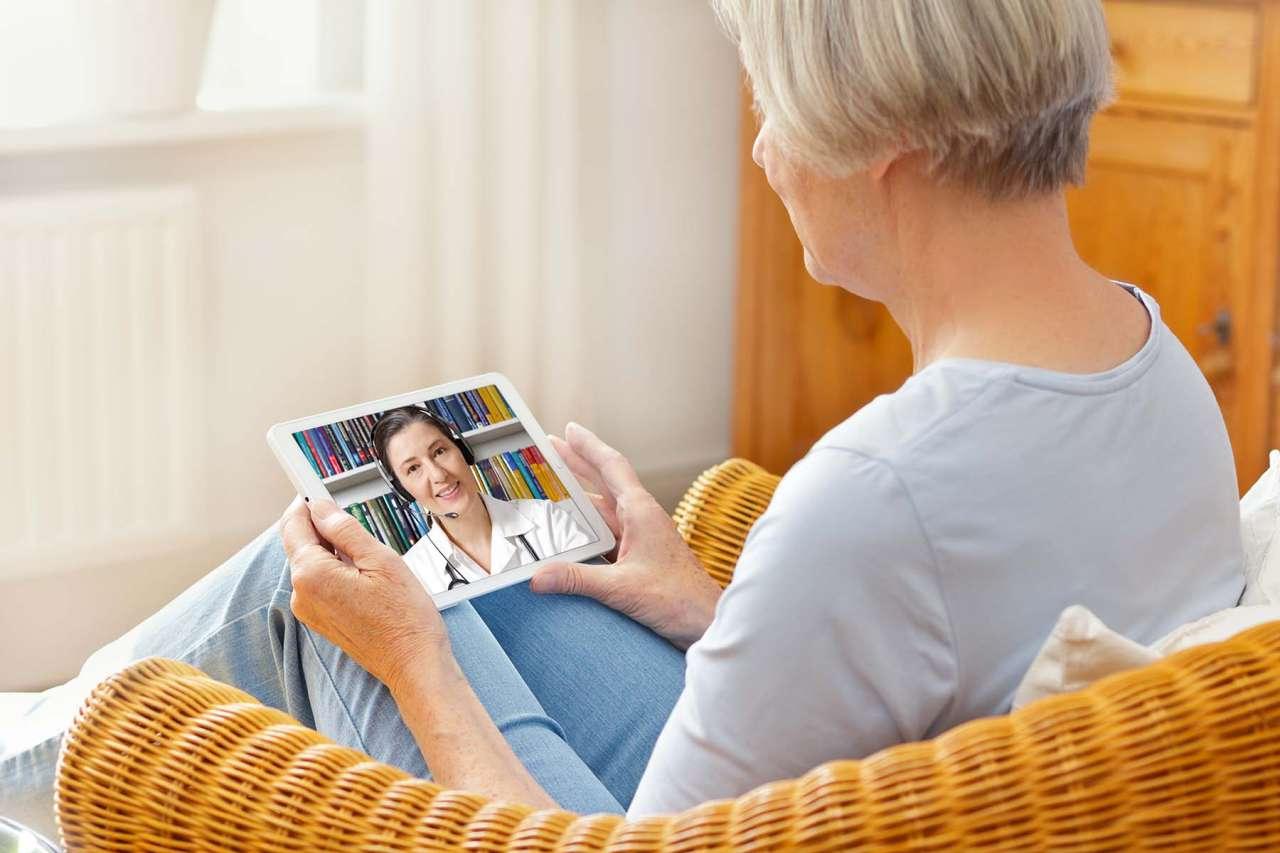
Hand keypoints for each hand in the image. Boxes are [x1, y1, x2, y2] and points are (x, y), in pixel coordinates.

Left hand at [279, 497, 450, 694]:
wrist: (413, 663)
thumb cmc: (404, 618)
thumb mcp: (380, 560)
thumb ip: (346, 530)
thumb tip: (323, 508)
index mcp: (311, 574)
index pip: (294, 524)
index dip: (306, 502)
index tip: (315, 486)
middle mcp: (301, 594)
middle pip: (301, 543)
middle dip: (322, 527)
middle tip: (354, 520)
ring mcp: (309, 610)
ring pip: (312, 563)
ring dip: (333, 550)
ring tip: (369, 557)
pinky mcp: (320, 620)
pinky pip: (320, 583)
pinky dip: (336, 570)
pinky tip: (365, 576)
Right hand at [530, 422, 720, 649]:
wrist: (707, 621)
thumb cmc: (679, 599)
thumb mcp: (622, 588)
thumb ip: (578, 580)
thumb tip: (538, 576)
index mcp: (641, 512)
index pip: (611, 466)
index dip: (588, 445)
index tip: (568, 429)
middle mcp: (642, 518)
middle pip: (604, 482)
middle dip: (576, 463)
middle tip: (550, 448)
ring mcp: (642, 537)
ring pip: (604, 509)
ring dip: (579, 498)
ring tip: (552, 488)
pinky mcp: (641, 556)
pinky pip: (608, 534)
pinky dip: (587, 528)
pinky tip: (571, 534)